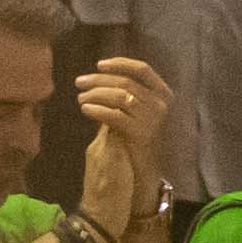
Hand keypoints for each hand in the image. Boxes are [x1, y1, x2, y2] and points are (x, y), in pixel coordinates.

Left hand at [71, 54, 171, 232]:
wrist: (140, 178)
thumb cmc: (133, 146)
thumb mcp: (129, 118)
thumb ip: (121, 100)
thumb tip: (100, 82)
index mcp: (162, 96)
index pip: (143, 70)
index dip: (121, 64)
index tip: (99, 64)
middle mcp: (161, 105)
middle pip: (126, 82)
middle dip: (99, 80)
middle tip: (79, 82)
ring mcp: (154, 120)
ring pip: (120, 96)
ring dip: (96, 94)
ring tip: (80, 98)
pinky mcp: (142, 134)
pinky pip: (116, 115)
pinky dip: (97, 110)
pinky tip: (85, 110)